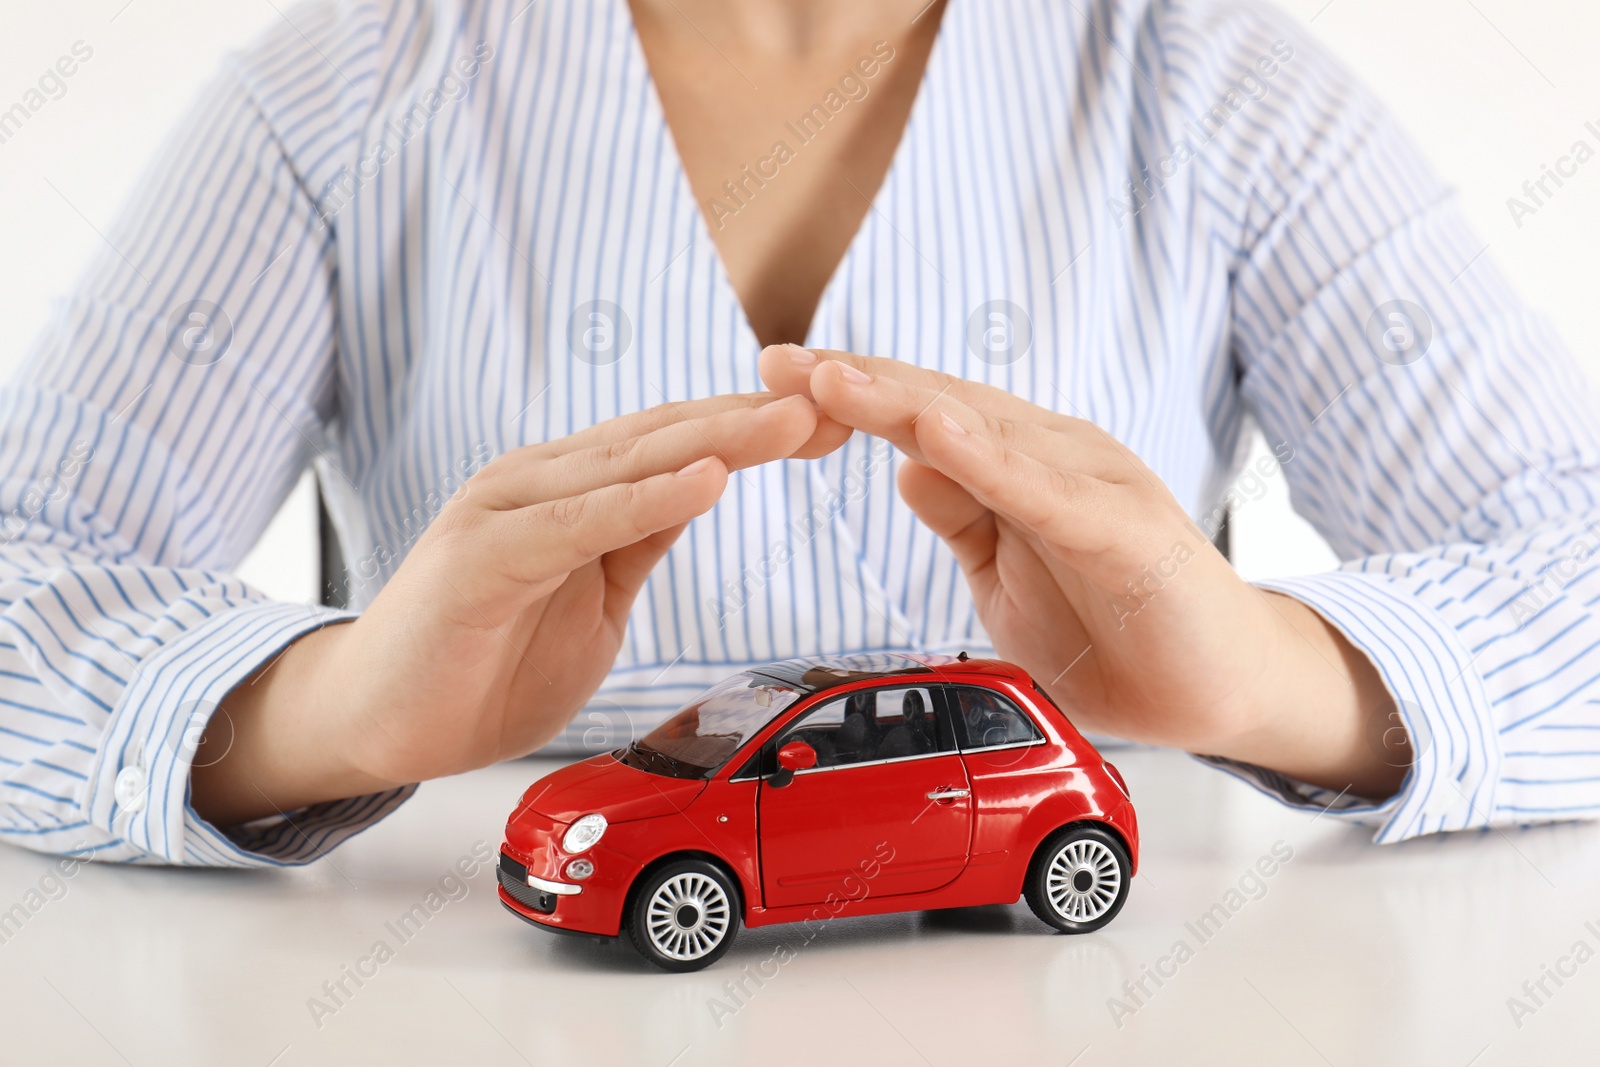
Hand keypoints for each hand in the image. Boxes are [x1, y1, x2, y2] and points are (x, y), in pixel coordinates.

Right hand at [193, 393, 848, 824]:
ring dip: (719, 440)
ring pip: (631, 463)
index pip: (682, 444)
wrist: (376, 718)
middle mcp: (542, 481)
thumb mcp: (591, 599)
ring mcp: (508, 510)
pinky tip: (706, 483)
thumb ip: (636, 541)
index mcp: (574, 491)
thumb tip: (701, 491)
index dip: (758, 430)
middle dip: (759, 419)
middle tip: (846, 398)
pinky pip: (580, 523)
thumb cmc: (481, 663)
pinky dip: (644, 500)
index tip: (840, 422)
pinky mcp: (483, 555)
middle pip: (668, 437)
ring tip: (795, 421)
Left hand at [759, 345, 1405, 799]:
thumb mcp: (1007, 573)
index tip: (772, 375)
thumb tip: (904, 466)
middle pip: (939, 407)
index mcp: (1019, 466)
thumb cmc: (1116, 626)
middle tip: (775, 360)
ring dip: (903, 404)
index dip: (849, 394)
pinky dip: (989, 463)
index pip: (920, 417)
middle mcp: (1053, 457)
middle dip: (853, 383)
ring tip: (831, 379)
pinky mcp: (1124, 531)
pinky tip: (936, 439)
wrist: (1215, 689)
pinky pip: (1044, 493)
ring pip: (983, 435)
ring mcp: (1091, 487)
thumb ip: (963, 517)